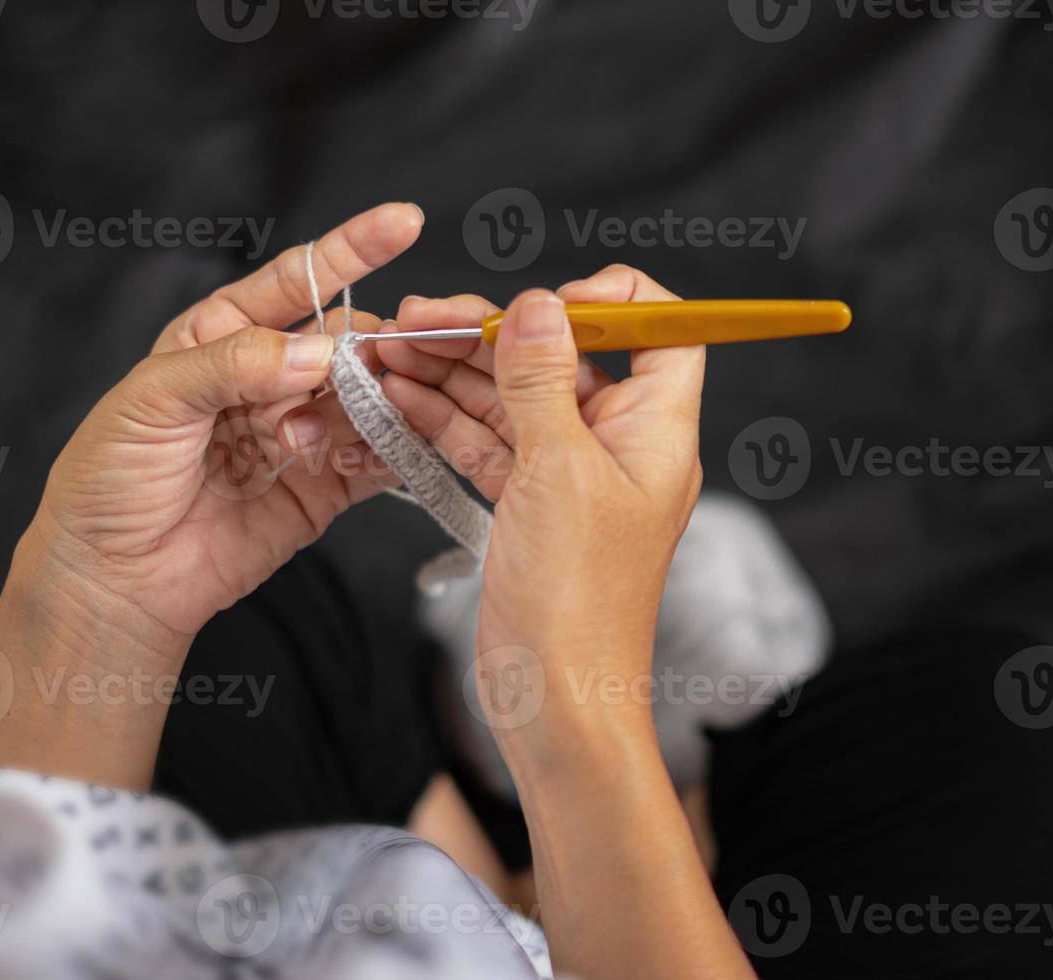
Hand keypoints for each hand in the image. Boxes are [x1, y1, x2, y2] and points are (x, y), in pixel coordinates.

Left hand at [25, 202, 420, 654]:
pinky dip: (384, 455)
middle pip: (344, 342)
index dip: (352, 249)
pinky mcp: (324, 488)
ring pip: (367, 399)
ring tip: (330, 433)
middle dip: (369, 347)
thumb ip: (236, 364)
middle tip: (377, 364)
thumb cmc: (109, 480)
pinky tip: (360, 459)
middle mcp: (269, 379)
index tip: (403, 222)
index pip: (297, 280)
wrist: (114, 580)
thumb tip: (317, 349)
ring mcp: (301, 432)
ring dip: (368, 407)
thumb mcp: (153, 401)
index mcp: (223, 336)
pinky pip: (376, 460)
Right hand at [380, 268, 752, 979]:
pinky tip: (398, 394)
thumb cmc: (578, 600)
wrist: (554, 701)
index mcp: (655, 430)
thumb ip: (543, 380)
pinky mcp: (527, 507)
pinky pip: (487, 444)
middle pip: (564, 358)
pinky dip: (445, 419)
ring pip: (514, 399)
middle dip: (493, 332)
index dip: (611, 301)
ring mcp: (570, 478)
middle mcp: (618, 447)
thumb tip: (537, 304)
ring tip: (391, 347)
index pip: (661, 333)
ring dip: (455, 371)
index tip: (546, 300)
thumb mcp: (559, 472)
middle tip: (421, 318)